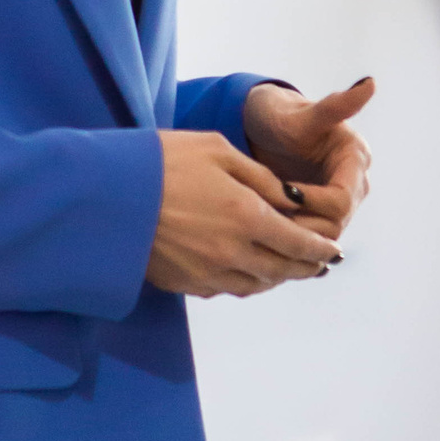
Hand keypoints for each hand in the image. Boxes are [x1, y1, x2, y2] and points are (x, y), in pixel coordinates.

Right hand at [146, 130, 342, 298]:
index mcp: (246, 216)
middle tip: (320, 264)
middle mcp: (233, 252)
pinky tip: (248, 272)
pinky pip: (228, 289)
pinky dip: (247, 282)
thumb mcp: (217, 151)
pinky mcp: (185, 284)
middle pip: (282, 270)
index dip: (320, 249)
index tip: (334, 251)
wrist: (105, 195)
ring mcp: (208, 274)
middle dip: (306, 267)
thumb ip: (260, 178)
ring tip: (288, 269)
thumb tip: (291, 202)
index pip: (298, 243)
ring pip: (257, 285)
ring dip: (278, 278)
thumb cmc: (162, 161)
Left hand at [240, 78, 374, 240]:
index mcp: (355, 158)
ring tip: (264, 220)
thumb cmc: (282, 115)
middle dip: (302, 222)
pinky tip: (268, 230)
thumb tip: (370, 82)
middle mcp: (355, 182)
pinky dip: (294, 238)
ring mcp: (342, 201)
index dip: (311, 202)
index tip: (280, 192)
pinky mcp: (325, 214)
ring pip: (326, 237)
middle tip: (266, 214)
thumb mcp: (303, 114)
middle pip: (336, 223)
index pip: (341, 199)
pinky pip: (315, 238)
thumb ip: (335, 106)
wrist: (265, 128)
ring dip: (296, 234)